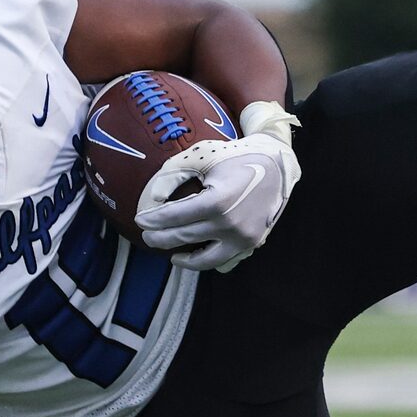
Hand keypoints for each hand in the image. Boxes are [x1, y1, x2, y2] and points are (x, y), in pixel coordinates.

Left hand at [137, 103, 299, 272]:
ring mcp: (243, 237)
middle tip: (147, 235)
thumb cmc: (235, 156)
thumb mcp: (201, 156)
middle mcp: (231, 224)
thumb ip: (173, 174)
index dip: (153, 220)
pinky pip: (222, 259)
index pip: (175, 217)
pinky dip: (204, 260)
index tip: (140, 220)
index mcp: (217, 201)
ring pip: (203, 259)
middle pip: (184, 237)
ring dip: (181, 258)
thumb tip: (153, 198)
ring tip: (168, 251)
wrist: (276, 164)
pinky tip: (190, 255)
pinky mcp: (251, 243)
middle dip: (160, 238)